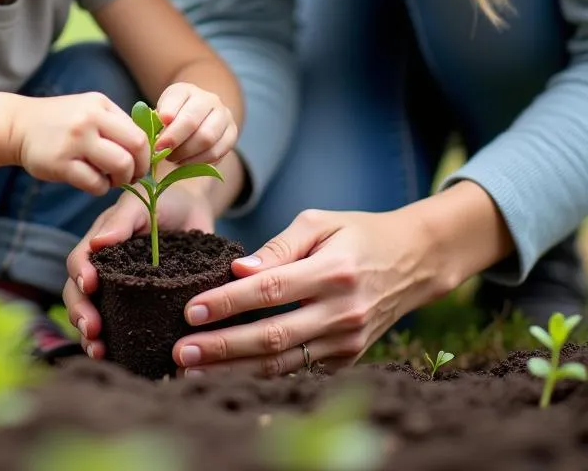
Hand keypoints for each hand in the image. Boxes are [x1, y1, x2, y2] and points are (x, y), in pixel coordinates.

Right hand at [10, 93, 150, 194]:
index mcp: (100, 105)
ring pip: (120, 165)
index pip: (139, 132)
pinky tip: (92, 182)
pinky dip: (100, 188)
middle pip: (136, 147)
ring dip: (121, 179)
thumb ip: (115, 123)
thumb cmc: (61, 121)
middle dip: (139, 167)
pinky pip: (95, 183)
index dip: (146, 154)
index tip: (140, 164)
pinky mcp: (60, 163)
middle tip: (132, 176)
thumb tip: (149, 146)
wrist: (18, 125)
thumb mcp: (89, 109)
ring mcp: (74, 140)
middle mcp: (89, 119)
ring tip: (110, 180)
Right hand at [62, 182, 217, 357]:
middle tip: (91, 331)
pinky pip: (124, 327)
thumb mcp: (142, 204)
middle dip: (80, 314)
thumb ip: (121, 220)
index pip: (79, 261)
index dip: (80, 276)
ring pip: (96, 315)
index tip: (89, 287)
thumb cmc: (164, 199)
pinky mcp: (143, 305)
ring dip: (91, 336)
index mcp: (99, 244)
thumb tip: (97, 244)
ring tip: (99, 352)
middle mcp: (105, 269)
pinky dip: (119, 344)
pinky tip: (125, 359)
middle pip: (79, 295)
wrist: (194, 209)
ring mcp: (122, 290)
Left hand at [154, 82, 237, 165]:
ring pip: (207, 138)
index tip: (156, 140)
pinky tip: (186, 162)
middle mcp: (209, 99)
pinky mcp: (232, 133)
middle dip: (174, 140)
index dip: (165, 120)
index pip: (176, 100)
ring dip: (186, 153)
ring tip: (173, 158)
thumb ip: (157, 121)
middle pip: (192, 121)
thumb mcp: (161, 113)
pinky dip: (199, 161)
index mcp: (187, 90)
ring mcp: (223, 115)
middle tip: (161, 153)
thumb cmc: (173, 117)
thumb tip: (158, 138)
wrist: (199, 118)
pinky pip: (217, 151)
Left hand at [166, 205, 448, 375]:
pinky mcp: (348, 356)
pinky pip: (299, 369)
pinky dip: (261, 374)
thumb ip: (278, 247)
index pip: (270, 292)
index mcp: (333, 271)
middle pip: (272, 336)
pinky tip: (227, 373)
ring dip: (234, 368)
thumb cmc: (357, 232)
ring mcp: (348, 340)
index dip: (228, 303)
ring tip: (192, 370)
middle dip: (221, 347)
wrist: (415, 260)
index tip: (191, 311)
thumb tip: (238, 270)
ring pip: (283, 362)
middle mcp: (342, 311)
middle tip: (181, 351)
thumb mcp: (319, 222)